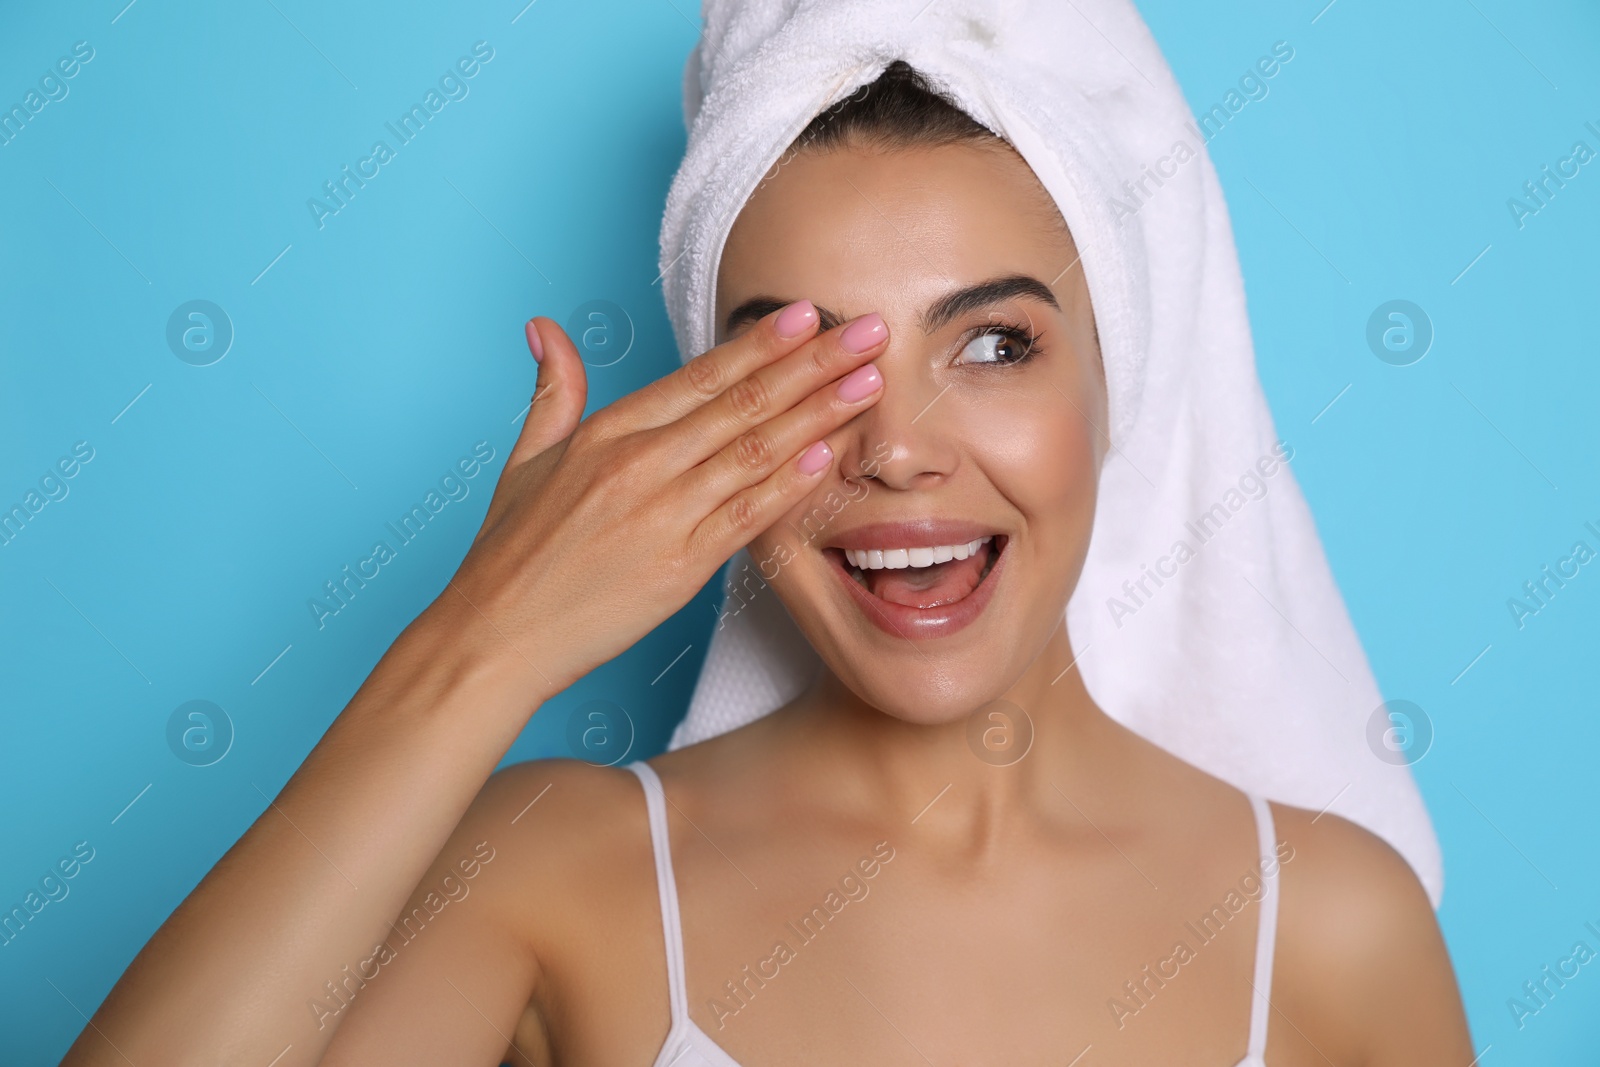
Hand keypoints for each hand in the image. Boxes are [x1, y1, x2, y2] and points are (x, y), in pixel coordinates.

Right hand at [432, 301, 887, 701]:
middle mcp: (640, 464)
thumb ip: (552, 391)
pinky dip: (788, 486)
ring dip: (819, 414)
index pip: (701, 375)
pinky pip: (746, 518)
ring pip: (755, 452)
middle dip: (813, 364)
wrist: (495, 637)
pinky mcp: (680, 567)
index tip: (808, 314)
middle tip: (870, 331)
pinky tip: (828, 457)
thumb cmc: (510, 554)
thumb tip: (545, 327)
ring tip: (870, 382)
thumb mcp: (524, 459)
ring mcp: (663, 515)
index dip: (760, 343)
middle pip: (743, 402)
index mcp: (608, 432)